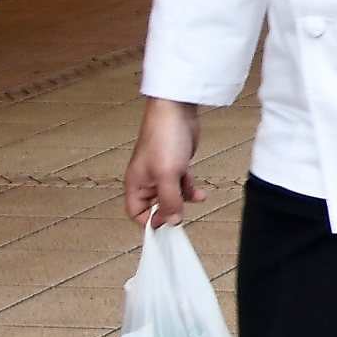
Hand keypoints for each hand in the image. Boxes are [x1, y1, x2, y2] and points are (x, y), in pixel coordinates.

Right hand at [124, 99, 206, 224]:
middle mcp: (147, 180)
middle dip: (169, 211)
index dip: (149, 222)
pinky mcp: (177, 165)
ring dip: (184, 200)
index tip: (165, 226)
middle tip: (182, 214)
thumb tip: (172, 222)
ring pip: (172, 196)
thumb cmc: (164, 138)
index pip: (136, 213)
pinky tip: (200, 194)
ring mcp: (162, 173)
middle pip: (155, 207)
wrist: (177, 111)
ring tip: (195, 198)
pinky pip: (182, 184)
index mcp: (136, 184)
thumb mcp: (167, 175)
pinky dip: (191, 190)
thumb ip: (169, 200)